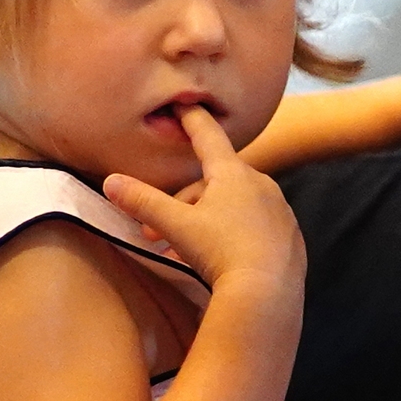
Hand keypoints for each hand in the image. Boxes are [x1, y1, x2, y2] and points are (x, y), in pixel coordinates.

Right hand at [104, 106, 305, 298]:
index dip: (192, 121)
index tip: (184, 105)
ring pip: (233, 209)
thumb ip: (144, 202)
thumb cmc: (221, 252)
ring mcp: (280, 212)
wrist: (268, 295)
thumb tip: (110, 182)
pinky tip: (217, 262)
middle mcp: (262, 185)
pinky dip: (231, 239)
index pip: (208, 137)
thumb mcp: (177, 226)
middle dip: (182, 205)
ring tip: (179, 254)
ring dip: (204, 224)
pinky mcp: (290, 239)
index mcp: (234, 174)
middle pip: (214, 184)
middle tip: (155, 235)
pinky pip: (254, 230)